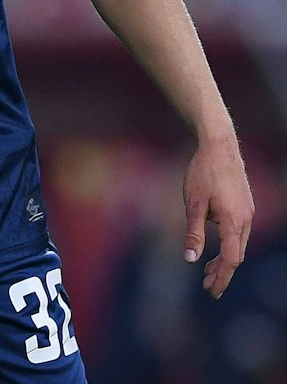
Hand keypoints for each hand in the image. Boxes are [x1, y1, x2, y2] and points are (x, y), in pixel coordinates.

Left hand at [183, 134, 251, 297]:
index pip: (230, 259)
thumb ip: (193, 232)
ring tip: (208, 272)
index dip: (221, 277)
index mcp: (233, 222)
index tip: (211, 291)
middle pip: (236, 256)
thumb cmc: (203, 173)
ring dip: (225, 260)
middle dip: (222, 273)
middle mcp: (246, 220)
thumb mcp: (193, 203)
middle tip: (208, 289)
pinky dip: (229, 246)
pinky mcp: (246, 207)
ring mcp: (248, 213)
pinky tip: (216, 249)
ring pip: (239, 245)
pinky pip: (240, 234)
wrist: (220, 147)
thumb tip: (190, 259)